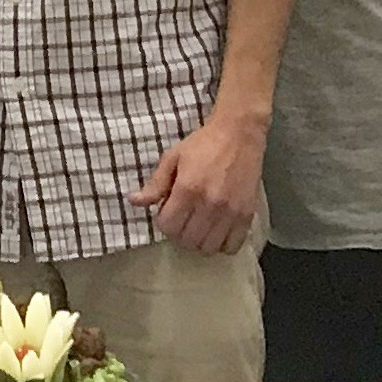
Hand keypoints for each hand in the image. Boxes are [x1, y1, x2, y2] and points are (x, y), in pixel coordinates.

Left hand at [132, 111, 263, 254]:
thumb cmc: (203, 144)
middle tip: (182, 220)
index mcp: (188, 189)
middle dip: (179, 234)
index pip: (169, 227)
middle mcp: (210, 204)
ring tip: (199, 227)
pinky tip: (217, 231)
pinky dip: (222, 244)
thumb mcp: (173, 158)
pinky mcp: (247, 214)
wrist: (239, 134)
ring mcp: (231, 212)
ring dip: (199, 242)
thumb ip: (155, 184)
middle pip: (188, 240)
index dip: (163, 223)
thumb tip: (133, 201)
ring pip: (209, 247)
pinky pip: (232, 246)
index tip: (167, 212)